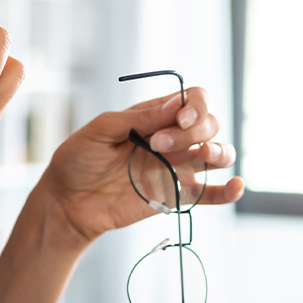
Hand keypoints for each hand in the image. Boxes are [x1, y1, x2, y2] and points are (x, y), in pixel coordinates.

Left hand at [43, 88, 243, 242]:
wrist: (66, 202)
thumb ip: (136, 118)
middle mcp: (171, 139)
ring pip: (218, 153)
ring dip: (220, 150)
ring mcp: (176, 167)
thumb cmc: (77, 161)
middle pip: (208, 124)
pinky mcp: (175, 195)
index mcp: (153, 116)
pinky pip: (211, 193)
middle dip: (192, 130)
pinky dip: (228, 190)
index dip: (195, 106)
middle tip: (158, 145)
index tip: (178, 118)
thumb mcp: (99, 131)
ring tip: (204, 154)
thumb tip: (174, 106)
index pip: (193, 100)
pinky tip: (235, 186)